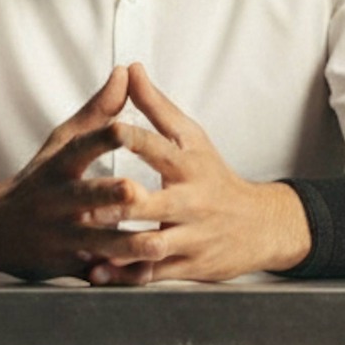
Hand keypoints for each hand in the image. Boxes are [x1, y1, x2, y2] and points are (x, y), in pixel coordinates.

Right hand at [0, 66, 140, 277]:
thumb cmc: (39, 181)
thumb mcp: (61, 144)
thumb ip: (98, 112)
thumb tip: (126, 71)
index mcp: (59, 166)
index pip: (80, 147)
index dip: (101, 138)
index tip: (123, 128)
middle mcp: (57, 200)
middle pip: (85, 196)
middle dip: (109, 196)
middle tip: (136, 192)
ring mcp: (59, 235)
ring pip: (95, 240)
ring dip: (125, 244)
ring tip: (155, 244)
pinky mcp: (62, 265)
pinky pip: (92, 270)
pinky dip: (113, 274)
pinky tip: (139, 276)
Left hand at [78, 63, 310, 284]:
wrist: (260, 225)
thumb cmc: (214, 176)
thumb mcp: (192, 137)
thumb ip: (156, 106)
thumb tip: (131, 69)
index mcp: (189, 166)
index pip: (159, 148)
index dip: (132, 138)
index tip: (107, 130)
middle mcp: (192, 202)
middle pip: (152, 203)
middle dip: (119, 203)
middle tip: (84, 202)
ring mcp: (191, 237)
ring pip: (151, 244)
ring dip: (117, 246)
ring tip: (83, 243)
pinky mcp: (188, 266)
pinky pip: (152, 274)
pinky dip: (123, 275)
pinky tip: (96, 273)